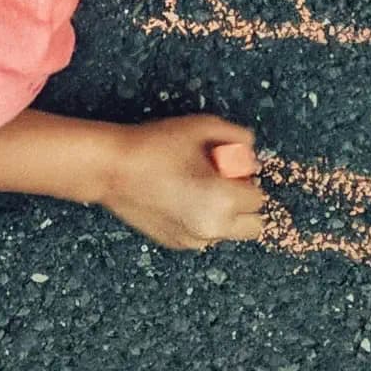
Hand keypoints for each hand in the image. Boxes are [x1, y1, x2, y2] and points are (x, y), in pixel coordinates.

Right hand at [94, 115, 268, 250]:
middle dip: (245, 204)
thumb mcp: (202, 126)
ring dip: (225, 214)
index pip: (259, 198)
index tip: (228, 166)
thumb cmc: (154, 145)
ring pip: (229, 233)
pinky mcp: (176, 243)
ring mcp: (193, 240)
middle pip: (253, 226)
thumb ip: (237, 135)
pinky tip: (179, 198)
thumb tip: (251, 150)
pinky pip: (205, 236)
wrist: (111, 169)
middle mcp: (211, 227)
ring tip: (196, 188)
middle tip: (222, 182)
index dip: (246, 178)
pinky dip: (202, 221)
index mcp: (222, 200)